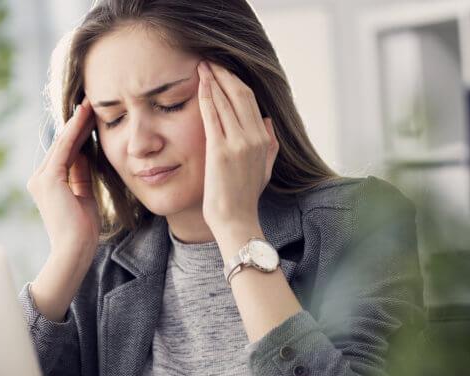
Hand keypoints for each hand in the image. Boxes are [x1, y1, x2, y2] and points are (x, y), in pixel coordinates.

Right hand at [26, 99, 99, 261]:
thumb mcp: (84, 195)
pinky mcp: (48, 179)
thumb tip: (85, 152)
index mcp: (48, 184)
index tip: (91, 117)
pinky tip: (84, 117)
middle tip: (90, 102)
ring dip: (77, 123)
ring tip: (89, 104)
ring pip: (62, 144)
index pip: (65, 153)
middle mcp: (39, 179)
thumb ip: (81, 174)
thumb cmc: (82, 230)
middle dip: (77, 124)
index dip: (78, 134)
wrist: (74, 249)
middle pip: (62, 145)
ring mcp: (41, 179)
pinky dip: (74, 132)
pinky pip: (64, 149)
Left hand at [197, 61, 278, 236]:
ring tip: (202, 66)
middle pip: (240, 94)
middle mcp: (254, 137)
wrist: (236, 220)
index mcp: (264, 139)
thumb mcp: (265, 169)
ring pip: (226, 101)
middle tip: (210, 61)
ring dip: (213, 80)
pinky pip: (213, 116)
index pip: (250, 101)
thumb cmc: (245, 198)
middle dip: (224, 74)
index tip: (223, 70)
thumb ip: (270, 144)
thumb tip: (268, 120)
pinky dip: (206, 97)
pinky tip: (200, 85)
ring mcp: (237, 143)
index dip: (235, 81)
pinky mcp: (220, 151)